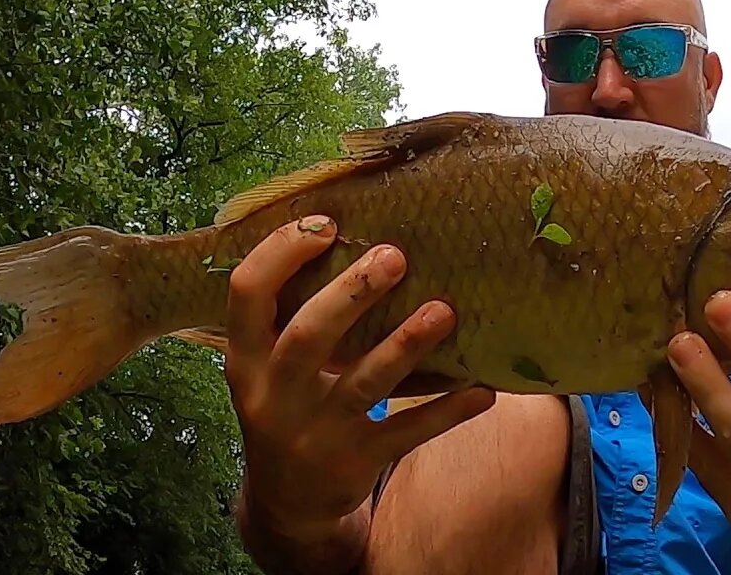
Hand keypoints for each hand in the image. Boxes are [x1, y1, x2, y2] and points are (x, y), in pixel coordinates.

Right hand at [224, 215, 496, 536]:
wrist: (287, 505)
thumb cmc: (287, 407)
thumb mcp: (265, 369)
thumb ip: (289, 318)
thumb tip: (347, 232)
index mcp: (246, 361)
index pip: (246, 296)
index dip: (279, 254)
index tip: (326, 224)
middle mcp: (275, 396)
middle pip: (308, 337)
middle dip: (352, 294)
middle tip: (395, 256)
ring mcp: (317, 433)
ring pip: (365, 384)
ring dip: (406, 345)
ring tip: (444, 310)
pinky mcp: (358, 462)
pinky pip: (408, 432)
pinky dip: (448, 411)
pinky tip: (484, 390)